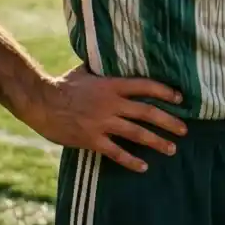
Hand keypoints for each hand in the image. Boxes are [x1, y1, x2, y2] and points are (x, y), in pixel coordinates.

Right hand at [16, 65, 186, 172]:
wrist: (40, 102)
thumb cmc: (62, 85)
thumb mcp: (85, 71)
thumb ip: (102, 68)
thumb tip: (110, 58)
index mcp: (112, 85)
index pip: (145, 87)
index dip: (165, 92)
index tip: (180, 98)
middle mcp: (112, 104)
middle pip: (147, 112)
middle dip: (169, 121)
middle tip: (184, 129)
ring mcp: (102, 122)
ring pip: (137, 133)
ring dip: (157, 141)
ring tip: (172, 148)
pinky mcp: (92, 139)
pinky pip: (116, 152)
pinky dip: (131, 160)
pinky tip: (143, 167)